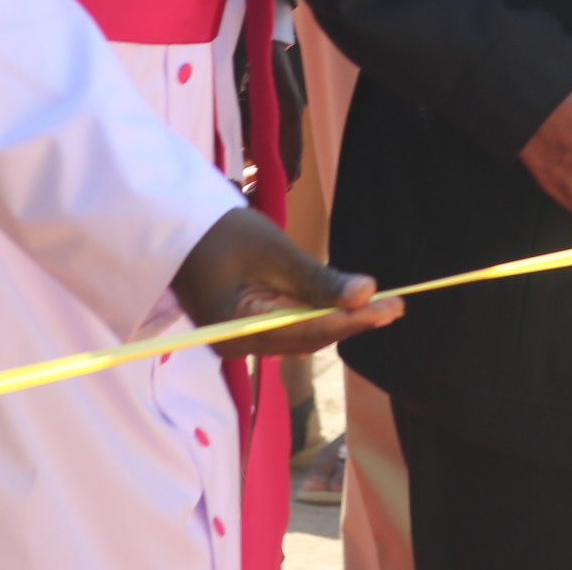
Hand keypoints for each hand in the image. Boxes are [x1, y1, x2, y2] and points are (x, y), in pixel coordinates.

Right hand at [170, 207, 402, 357]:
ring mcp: (240, 338)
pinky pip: (287, 327)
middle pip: (306, 339)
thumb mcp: (275, 252)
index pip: (308, 333)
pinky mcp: (244, 326)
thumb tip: (367, 294)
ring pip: (300, 336)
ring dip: (338, 320)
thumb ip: (318, 279)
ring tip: (381, 306)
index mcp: (239, 329)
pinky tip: (345, 306)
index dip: (354, 322)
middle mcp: (238, 344)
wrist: (175, 227)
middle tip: (396, 305)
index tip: (392, 307)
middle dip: (352, 322)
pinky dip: (317, 316)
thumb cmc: (221, 233)